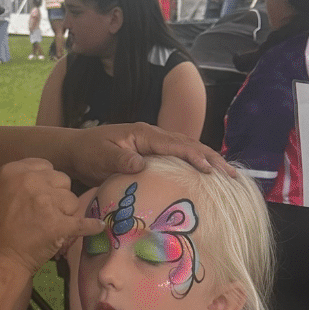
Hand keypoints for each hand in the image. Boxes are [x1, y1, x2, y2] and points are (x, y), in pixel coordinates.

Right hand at [0, 159, 98, 275]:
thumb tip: (41, 183)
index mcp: (13, 171)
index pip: (46, 166)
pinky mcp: (59, 224)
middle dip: (59, 195)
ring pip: (72, 200)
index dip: (48, 182)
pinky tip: (97, 227)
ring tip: (53, 227)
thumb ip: (19, 183)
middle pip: (62, 180)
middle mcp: (31, 181)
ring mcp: (46, 202)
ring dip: (66, 213)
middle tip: (48, 213)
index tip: (44, 194)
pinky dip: (91, 226)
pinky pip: (83, 223)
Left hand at [66, 122, 235, 187]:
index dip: (195, 157)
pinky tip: (206, 175)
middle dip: (212, 158)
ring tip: (228, 175)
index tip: (210, 171)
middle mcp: (153, 135)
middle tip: (232, 175)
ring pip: (187, 149)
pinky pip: (179, 156)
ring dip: (208, 160)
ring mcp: (154, 143)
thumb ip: (120, 161)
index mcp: (145, 134)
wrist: (76, 150)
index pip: (176, 145)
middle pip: (189, 144)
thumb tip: (140, 164)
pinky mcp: (152, 153)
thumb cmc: (88, 153)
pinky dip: (195, 163)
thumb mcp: (101, 158)